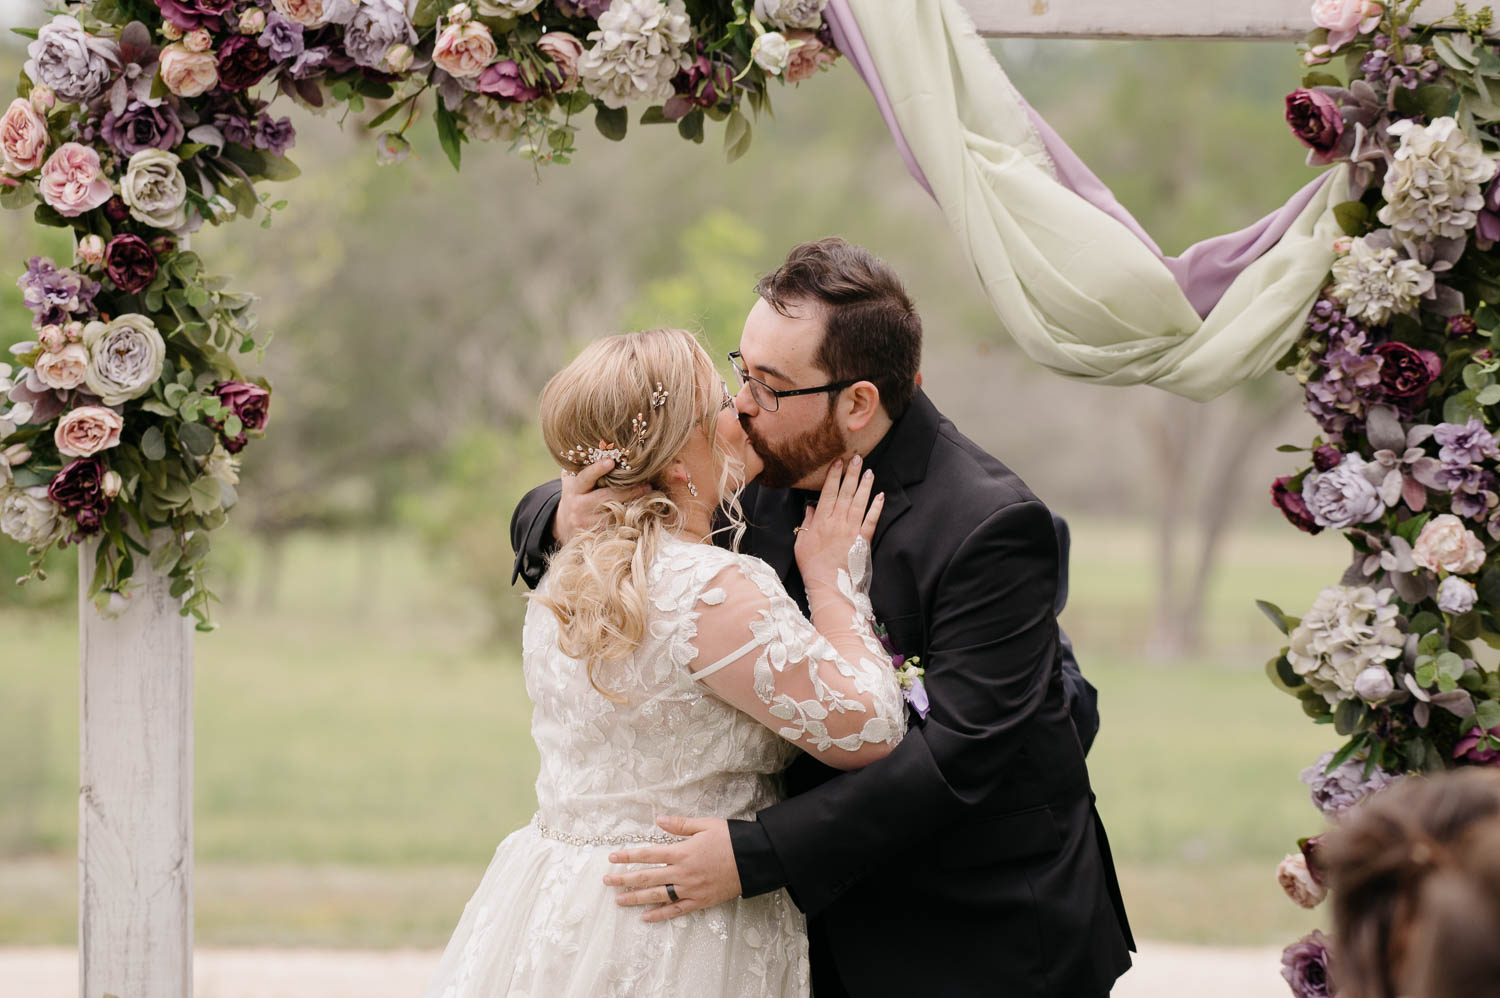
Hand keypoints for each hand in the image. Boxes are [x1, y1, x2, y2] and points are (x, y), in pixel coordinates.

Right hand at [554, 454, 649, 543]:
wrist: (564, 526)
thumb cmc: (575, 494)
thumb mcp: (572, 479)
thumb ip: (580, 464)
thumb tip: (595, 442)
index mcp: (574, 490)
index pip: (585, 478)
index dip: (597, 470)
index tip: (611, 462)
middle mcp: (580, 508)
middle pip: (607, 498)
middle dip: (629, 491)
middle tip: (647, 485)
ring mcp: (589, 523)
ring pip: (615, 513)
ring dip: (634, 505)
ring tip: (650, 497)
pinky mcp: (598, 535)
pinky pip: (618, 526)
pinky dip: (632, 519)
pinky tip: (644, 513)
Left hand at [602, 816, 740, 922]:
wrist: (753, 860)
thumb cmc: (731, 839)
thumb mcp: (705, 825)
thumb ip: (680, 824)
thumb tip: (658, 819)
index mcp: (682, 852)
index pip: (647, 854)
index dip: (628, 856)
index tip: (612, 858)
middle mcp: (682, 873)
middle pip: (647, 877)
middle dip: (625, 879)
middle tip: (607, 881)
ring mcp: (690, 889)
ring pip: (657, 896)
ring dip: (636, 898)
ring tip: (619, 900)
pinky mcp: (700, 901)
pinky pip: (676, 910)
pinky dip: (660, 915)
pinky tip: (646, 917)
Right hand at [793, 455, 882, 589]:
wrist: (829, 585)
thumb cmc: (812, 566)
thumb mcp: (801, 543)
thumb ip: (807, 523)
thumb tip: (811, 508)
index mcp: (821, 521)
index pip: (828, 492)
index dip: (834, 476)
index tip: (838, 462)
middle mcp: (837, 522)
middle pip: (846, 492)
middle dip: (852, 474)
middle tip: (857, 458)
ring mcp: (852, 530)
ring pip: (859, 502)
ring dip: (865, 485)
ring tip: (869, 471)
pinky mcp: (863, 540)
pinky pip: (871, 520)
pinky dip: (876, 507)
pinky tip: (880, 495)